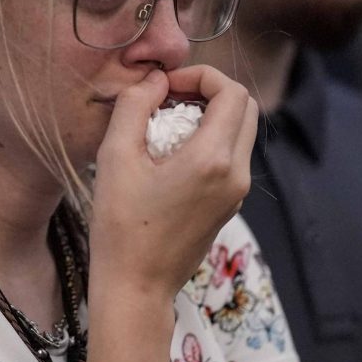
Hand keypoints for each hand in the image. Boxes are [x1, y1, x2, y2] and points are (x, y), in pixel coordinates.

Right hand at [88, 65, 257, 295]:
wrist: (136, 286)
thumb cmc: (121, 225)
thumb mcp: (115, 157)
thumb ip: (135, 106)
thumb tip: (154, 79)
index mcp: (212, 159)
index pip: (231, 92)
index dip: (200, 76)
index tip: (166, 86)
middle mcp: (235, 174)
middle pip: (245, 108)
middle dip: (210, 92)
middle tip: (169, 99)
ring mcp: (237, 192)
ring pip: (241, 132)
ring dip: (210, 116)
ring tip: (165, 126)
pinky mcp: (230, 204)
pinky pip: (232, 156)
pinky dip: (210, 140)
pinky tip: (171, 154)